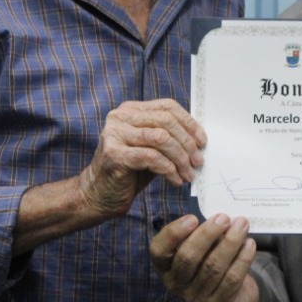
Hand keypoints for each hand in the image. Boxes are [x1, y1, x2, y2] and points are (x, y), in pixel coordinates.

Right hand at [78, 100, 206, 217]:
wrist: (98, 195)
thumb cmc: (129, 172)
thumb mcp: (151, 148)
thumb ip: (169, 137)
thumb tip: (199, 138)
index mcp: (130, 110)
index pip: (167, 106)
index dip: (189, 123)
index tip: (202, 142)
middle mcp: (120, 117)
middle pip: (166, 121)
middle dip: (187, 143)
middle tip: (198, 161)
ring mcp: (115, 134)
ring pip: (161, 138)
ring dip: (180, 158)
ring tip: (188, 173)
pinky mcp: (114, 154)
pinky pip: (151, 157)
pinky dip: (169, 169)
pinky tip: (175, 180)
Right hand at [150, 214, 258, 301]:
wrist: (233, 296)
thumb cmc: (210, 261)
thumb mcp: (200, 247)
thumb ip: (202, 234)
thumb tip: (219, 219)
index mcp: (165, 266)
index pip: (158, 250)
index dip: (173, 233)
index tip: (193, 218)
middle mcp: (176, 284)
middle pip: (188, 258)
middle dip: (207, 235)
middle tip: (224, 218)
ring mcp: (197, 298)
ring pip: (213, 267)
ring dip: (230, 242)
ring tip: (242, 224)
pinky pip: (232, 278)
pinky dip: (242, 258)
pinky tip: (249, 244)